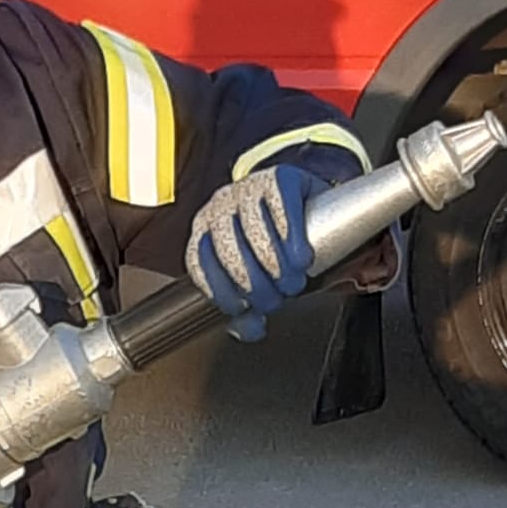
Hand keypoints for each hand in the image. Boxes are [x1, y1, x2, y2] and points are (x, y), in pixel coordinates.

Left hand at [186, 162, 321, 341]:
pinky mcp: (278, 176)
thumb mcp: (259, 275)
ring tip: (293, 281)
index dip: (221, 291)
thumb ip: (248, 307)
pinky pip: (281, 204)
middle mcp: (220, 206)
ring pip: (255, 229)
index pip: (200, 263)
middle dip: (255, 283)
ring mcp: (247, 187)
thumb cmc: (276, 243)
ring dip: (276, 263)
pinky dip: (292, 234)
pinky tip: (302, 256)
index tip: (244, 307)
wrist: (306, 204)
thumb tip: (250, 331)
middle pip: (229, 249)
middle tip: (278, 298)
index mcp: (205, 231)